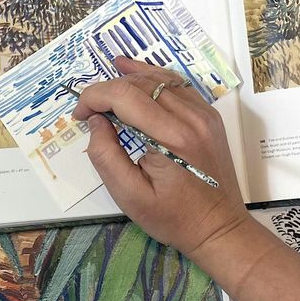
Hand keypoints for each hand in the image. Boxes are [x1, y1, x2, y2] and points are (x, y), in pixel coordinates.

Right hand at [71, 56, 249, 256]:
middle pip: (140, 84)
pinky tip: (134, 73)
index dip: (95, 97)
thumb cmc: (174, 218)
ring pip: (159, 79)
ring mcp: (204, 113)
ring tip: (104, 89)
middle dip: (107, 90)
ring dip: (127, 80)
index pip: (126, 96)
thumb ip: (106, 156)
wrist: (219, 228)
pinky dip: (152, 77)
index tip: (80, 115)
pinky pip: (177, 85)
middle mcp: (192, 118)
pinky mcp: (209, 115)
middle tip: (88, 111)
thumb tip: (96, 121)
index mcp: (173, 138)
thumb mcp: (130, 197)